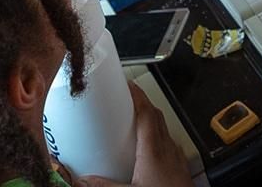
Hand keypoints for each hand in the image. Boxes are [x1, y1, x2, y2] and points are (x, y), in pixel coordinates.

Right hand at [71, 83, 187, 186]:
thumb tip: (81, 180)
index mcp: (154, 152)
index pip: (146, 113)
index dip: (136, 95)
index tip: (124, 84)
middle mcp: (168, 150)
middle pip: (155, 117)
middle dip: (140, 104)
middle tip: (122, 100)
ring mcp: (176, 158)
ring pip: (163, 130)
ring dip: (148, 121)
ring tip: (130, 124)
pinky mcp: (180, 169)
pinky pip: (167, 144)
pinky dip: (155, 139)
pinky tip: (145, 151)